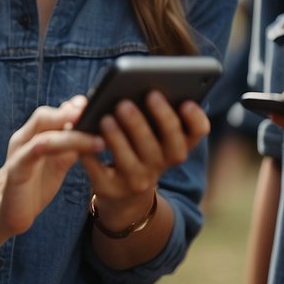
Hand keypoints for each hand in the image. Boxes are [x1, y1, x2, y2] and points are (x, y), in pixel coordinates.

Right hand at [0, 95, 104, 238]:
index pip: (53, 113)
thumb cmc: (34, 185)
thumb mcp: (58, 163)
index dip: (73, 107)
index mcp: (34, 135)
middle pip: (44, 116)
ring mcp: (18, 154)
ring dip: (71, 136)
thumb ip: (71, 145)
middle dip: (70, 113)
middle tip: (96, 113)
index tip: (97, 103)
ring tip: (96, 140)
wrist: (8, 212)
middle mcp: (24, 139)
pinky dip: (49, 147)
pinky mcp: (15, 172)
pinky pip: (31, 155)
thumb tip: (94, 128)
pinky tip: (70, 150)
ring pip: (42, 135)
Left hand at [80, 90, 209, 226]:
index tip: (185, 102)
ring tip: (107, 118)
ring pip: (132, 160)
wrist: (124, 196)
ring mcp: (137, 180)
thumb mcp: (151, 135)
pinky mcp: (110, 188)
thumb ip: (151, 112)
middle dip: (153, 121)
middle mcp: (162, 165)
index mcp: (175, 145)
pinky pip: (100, 171)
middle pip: (166, 145)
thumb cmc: (138, 149)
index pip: (197, 133)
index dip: (195, 119)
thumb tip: (137, 87)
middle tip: (136, 100)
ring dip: (120, 138)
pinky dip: (92, 154)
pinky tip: (86, 136)